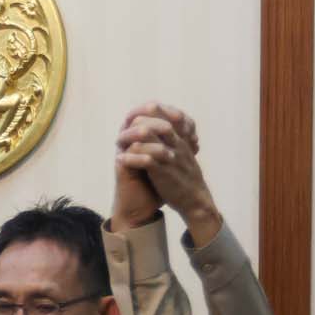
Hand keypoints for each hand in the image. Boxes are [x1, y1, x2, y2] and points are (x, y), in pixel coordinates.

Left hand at [116, 104, 222, 244]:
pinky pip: (146, 160)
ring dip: (130, 137)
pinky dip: (131, 158)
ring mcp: (170, 157)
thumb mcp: (183, 155)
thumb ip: (173, 141)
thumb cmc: (186, 178)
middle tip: (123, 127)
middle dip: (137, 121)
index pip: (166, 115)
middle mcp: (176, 144)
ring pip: (149, 136)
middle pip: (156, 121)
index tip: (133, 118)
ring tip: (118, 142)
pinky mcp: (164, 173)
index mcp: (181, 139)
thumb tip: (158, 130)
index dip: (148, 113)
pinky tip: (120, 159)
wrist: (195, 201)